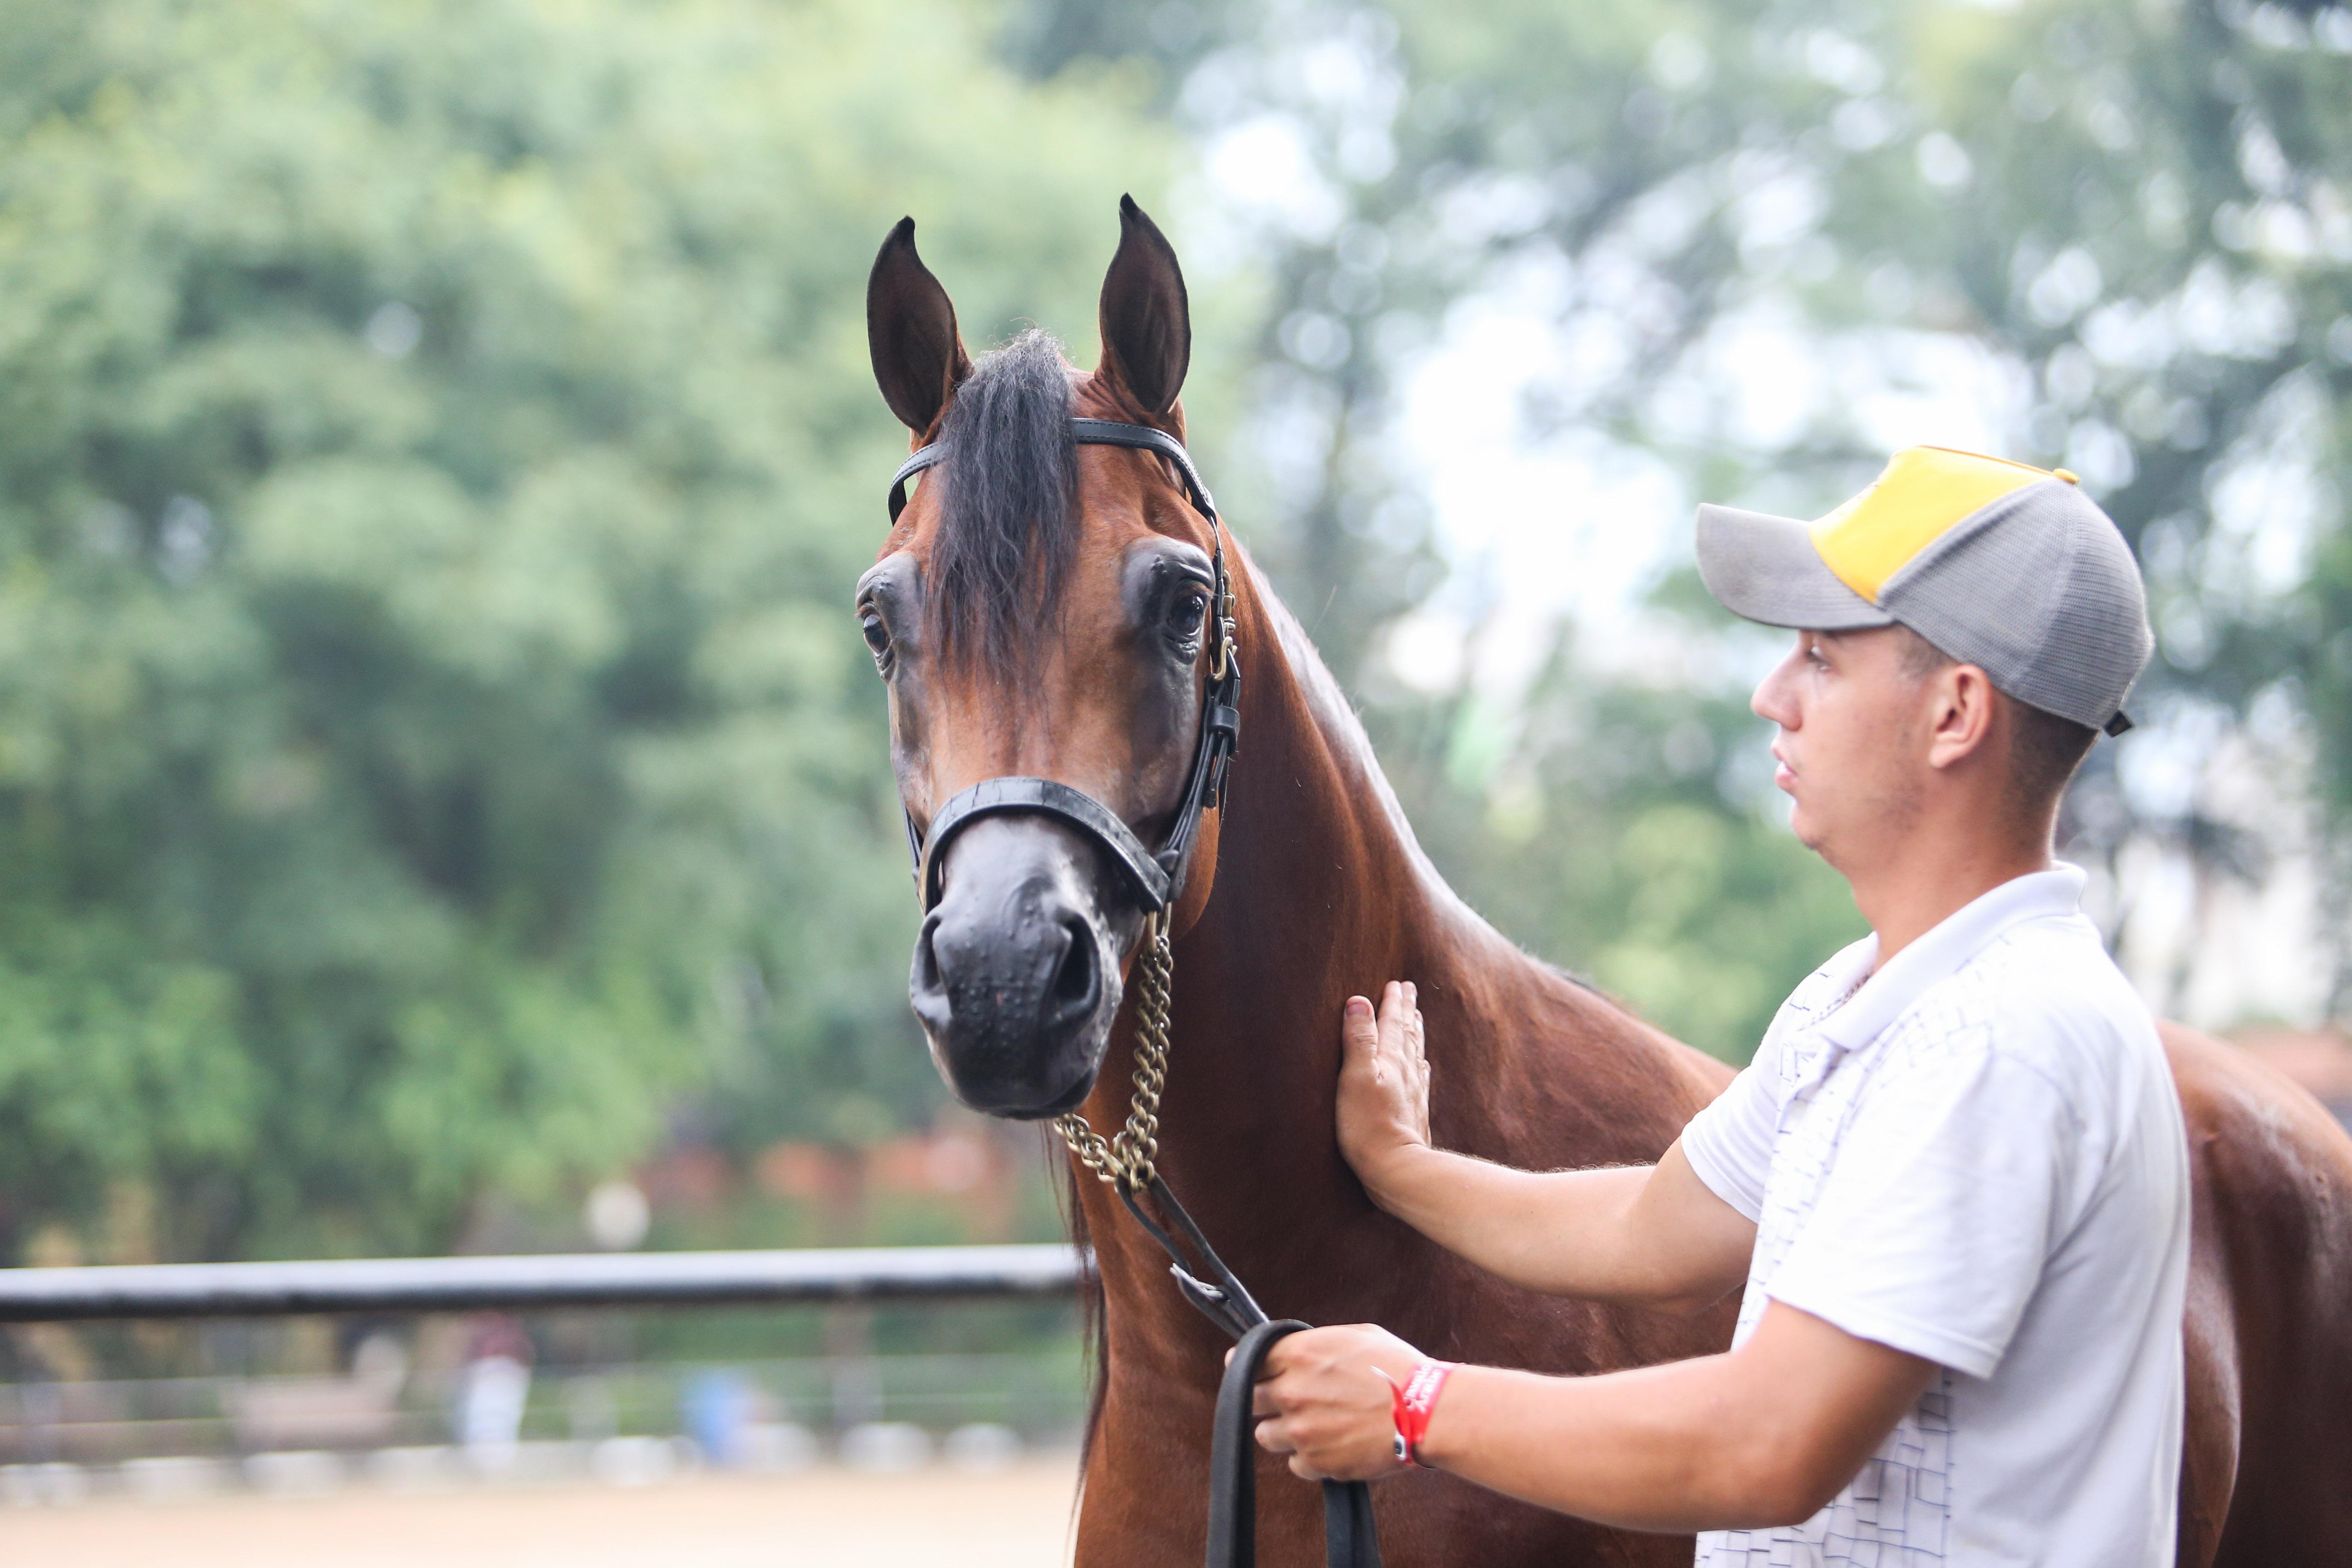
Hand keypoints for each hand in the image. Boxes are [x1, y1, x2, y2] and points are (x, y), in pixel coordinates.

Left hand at [1251, 1323, 1427, 1481]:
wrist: (1426, 1413)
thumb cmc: (1398, 1368)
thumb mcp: (1356, 1336)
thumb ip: (1316, 1344)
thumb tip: (1295, 1350)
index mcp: (1299, 1354)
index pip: (1247, 1359)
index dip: (1252, 1365)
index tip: (1256, 1371)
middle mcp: (1292, 1392)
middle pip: (1249, 1398)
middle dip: (1265, 1398)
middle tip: (1286, 1399)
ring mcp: (1301, 1431)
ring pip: (1265, 1435)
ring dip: (1282, 1431)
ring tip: (1311, 1426)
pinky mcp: (1316, 1463)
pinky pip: (1294, 1463)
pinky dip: (1308, 1458)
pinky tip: (1330, 1445)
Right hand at [1334, 981, 1430, 1203]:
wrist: (1397, 1169)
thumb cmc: (1367, 1125)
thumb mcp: (1355, 1077)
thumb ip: (1358, 1039)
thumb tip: (1358, 1001)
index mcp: (1389, 1061)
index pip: (1392, 1024)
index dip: (1392, 1003)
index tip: (1396, 984)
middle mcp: (1406, 1073)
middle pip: (1408, 1034)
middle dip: (1407, 1011)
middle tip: (1409, 990)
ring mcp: (1413, 1094)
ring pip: (1415, 1054)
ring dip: (1415, 1033)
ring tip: (1416, 1018)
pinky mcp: (1414, 1114)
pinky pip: (1420, 1079)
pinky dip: (1420, 1064)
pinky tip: (1422, 1066)